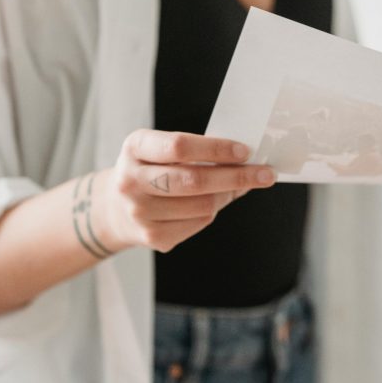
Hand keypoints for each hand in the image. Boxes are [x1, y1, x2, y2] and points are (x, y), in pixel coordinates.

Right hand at [95, 131, 274, 253]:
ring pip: (203, 205)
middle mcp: (131, 180)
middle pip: (194, 180)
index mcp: (134, 147)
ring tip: (236, 187)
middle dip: (236, 177)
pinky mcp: (152, 236)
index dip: (216, 149)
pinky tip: (213, 202)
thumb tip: (245, 159)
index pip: (180, 146)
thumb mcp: (160, 149)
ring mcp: (139, 212)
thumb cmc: (151, 170)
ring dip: (228, 194)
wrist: (116, 208)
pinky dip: (214, 211)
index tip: (246, 152)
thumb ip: (197, 151)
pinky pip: (199, 223)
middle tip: (265, 174)